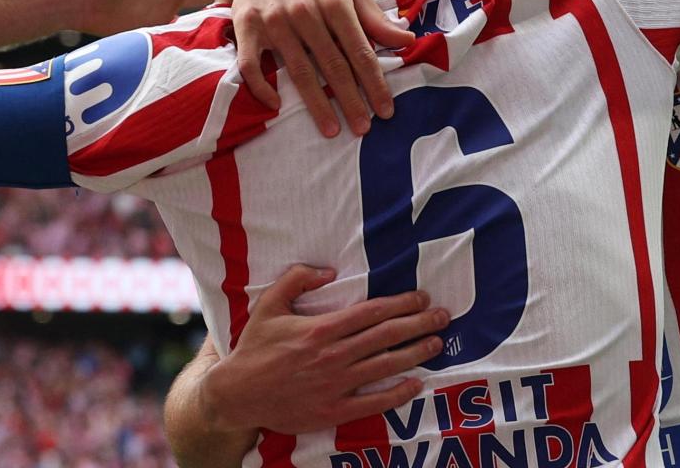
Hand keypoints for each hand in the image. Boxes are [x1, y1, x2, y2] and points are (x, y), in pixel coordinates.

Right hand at [201, 265, 449, 435]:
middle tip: (443, 316)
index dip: (401, 304)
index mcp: (321, 329)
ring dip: (415, 353)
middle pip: (386, 336)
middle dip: (419, 324)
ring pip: (385, 365)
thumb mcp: (268, 305)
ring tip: (437, 343)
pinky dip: (397, 393)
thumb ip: (296, 280)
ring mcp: (335, 385)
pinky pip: (373, 402)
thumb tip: (329, 270)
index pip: (372, 312)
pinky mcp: (333, 411)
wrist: (236, 395)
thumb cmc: (254, 348)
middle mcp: (333, 356)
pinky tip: (416, 384)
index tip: (422, 298)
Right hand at [219, 0, 416, 137]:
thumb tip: (407, 41)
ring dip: (316, 104)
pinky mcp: (246, 27)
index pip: (360, 51)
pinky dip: (262, 88)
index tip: (386, 110)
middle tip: (364, 128)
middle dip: (351, 100)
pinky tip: (276, 106)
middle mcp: (305, 12)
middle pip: (333, 65)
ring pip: (299, 70)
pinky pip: (252, 65)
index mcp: (335, 3)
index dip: (375, 83)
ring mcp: (274, 20)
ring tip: (332, 129)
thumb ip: (375, 18)